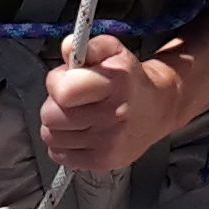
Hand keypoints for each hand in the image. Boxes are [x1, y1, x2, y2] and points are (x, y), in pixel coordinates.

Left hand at [40, 34, 180, 171]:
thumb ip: (87, 46)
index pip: (65, 91)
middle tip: (71, 100)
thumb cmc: (129, 79)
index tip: (65, 79)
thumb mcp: (114, 51)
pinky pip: (59, 155)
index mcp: (115, 84)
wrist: (158, 109)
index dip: (56, 82)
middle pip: (51, 116)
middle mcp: (113, 115)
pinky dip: (63, 145)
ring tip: (75, 116)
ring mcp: (108, 143)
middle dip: (54, 104)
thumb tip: (66, 48)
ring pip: (50, 136)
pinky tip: (79, 133)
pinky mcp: (103, 162)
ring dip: (57, 126)